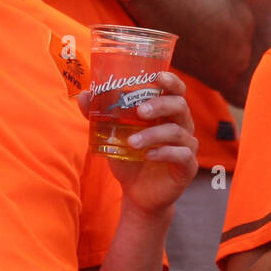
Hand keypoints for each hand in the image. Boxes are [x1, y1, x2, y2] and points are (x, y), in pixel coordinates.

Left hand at [78, 70, 197, 214]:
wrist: (136, 193)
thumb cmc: (129, 158)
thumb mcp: (112, 135)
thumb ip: (99, 115)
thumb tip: (83, 94)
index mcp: (167, 113)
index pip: (176, 91)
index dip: (171, 81)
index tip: (157, 77)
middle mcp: (181, 125)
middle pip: (180, 106)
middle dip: (160, 105)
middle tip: (140, 111)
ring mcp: (187, 146)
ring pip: (176, 131)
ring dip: (152, 134)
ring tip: (131, 142)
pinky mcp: (187, 167)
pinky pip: (182, 155)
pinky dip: (164, 153)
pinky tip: (148, 156)